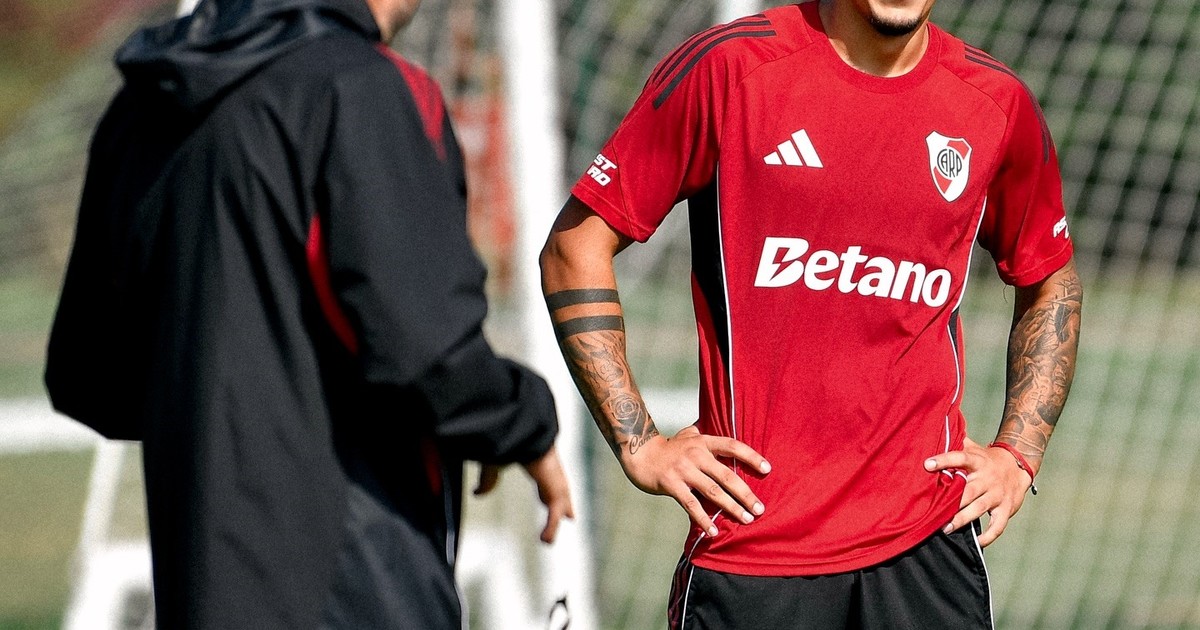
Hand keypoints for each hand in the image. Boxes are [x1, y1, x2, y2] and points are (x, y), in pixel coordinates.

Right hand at [472, 446, 574, 543]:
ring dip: (555, 520)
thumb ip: (487, 480)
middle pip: (560, 492)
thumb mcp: (493, 465)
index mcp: (539, 461)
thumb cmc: (510, 440)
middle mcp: (552, 471)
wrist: (520, 434)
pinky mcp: (557, 491)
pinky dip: (550, 528)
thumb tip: (477, 492)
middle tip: (569, 516)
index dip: (548, 489)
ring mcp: (557, 481)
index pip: (547, 479)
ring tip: (547, 538)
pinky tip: (545, 540)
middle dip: (564, 504)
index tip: (548, 498)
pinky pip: (555, 515)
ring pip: (558, 505)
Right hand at [620, 425, 769, 537]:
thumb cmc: (668, 447)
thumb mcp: (688, 435)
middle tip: (760, 509)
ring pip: (713, 491)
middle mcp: (695, 454)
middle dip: (745, 493)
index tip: (768, 469)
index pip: (732, 446)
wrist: (639, 453)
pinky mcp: (671, 484)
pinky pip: (691, 504)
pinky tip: (713, 532)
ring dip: (731, 507)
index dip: (751, 456)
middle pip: (726, 475)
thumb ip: (706, 435)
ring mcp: (683, 470)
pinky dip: (703, 519)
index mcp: (703, 442)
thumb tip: (726, 430)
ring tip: (746, 519)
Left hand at [924, 436, 1033, 546]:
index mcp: (977, 461)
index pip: (959, 458)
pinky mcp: (1007, 508)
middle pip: (968, 490)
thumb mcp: (973, 448)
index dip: (943, 460)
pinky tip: (977, 542)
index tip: (927, 464)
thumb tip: (931, 431)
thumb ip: (955, 442)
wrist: (1018, 464)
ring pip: (979, 508)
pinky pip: (998, 525)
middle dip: (952, 501)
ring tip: (946, 528)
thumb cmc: (986, 459)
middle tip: (934, 512)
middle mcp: (987, 478)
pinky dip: (989, 536)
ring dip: (962, 519)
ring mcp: (997, 494)